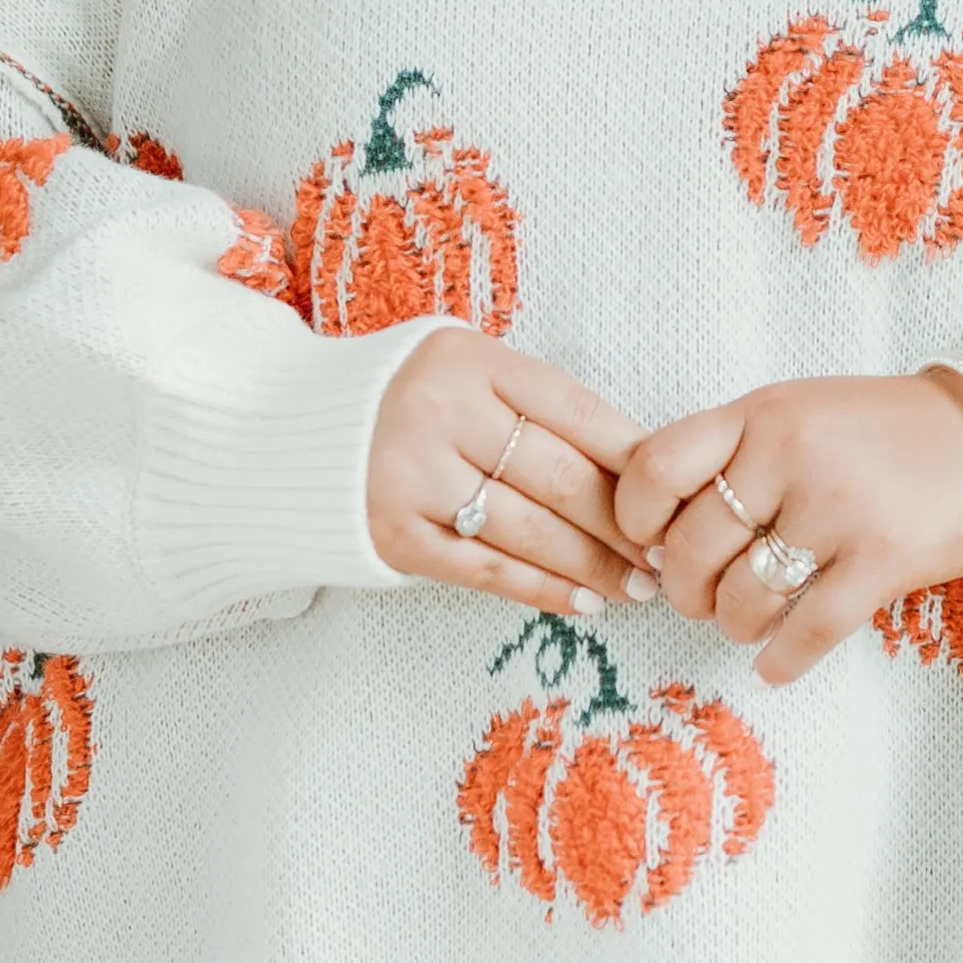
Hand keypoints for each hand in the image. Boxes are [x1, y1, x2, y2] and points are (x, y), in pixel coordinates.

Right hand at [366, 331, 649, 616]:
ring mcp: (412, 476)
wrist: (288, 432)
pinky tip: (583, 602)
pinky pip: (485, 570)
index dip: (634, 459)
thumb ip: (533, 406)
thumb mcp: (465, 372)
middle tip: (667, 554)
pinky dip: (541, 589)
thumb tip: (636, 467)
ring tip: (636, 587)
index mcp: (470, 359)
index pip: (576, 410)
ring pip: (530, 530)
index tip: (675, 493)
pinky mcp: (393, 534)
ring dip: (594, 565)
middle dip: (625, 524)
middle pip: (560, 476)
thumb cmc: (405, 401)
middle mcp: (440, 412)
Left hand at [614, 372, 962, 685]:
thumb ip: (734, 455)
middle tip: (702, 598)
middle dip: (686, 590)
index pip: (655, 465)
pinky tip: (775, 667)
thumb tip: (662, 537)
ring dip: (735, 624)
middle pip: (694, 547)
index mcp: (762, 412)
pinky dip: (783, 660)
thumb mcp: (800, 411)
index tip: (652, 543)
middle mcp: (792, 453)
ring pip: (744, 596)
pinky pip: (809, 630)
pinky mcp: (885, 558)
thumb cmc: (886, 432)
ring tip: (749, 623)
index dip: (635, 518)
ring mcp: (839, 506)